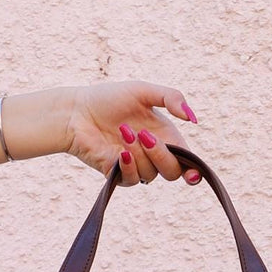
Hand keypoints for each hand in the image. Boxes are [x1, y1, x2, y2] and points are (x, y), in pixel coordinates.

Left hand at [58, 81, 201, 187]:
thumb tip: (192, 118)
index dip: (194, 171)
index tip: (192, 175)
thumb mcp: (142, 91)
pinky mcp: (119, 175)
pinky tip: (120, 151)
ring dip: (139, 153)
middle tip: (144, 135)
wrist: (77, 111)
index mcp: (166, 137)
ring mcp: (137, 166)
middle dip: (161, 155)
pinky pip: (133, 179)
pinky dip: (129, 165)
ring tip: (122, 132)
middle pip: (173, 171)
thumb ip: (171, 98)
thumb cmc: (108, 99)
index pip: (187, 161)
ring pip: (151, 174)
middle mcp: (154, 155)